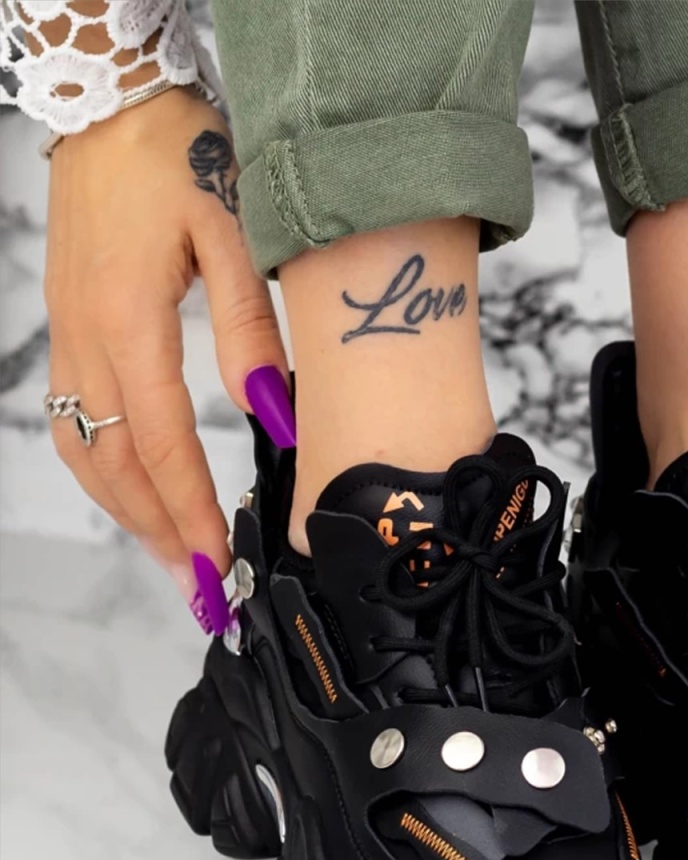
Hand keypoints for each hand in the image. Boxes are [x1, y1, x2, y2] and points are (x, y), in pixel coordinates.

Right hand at [45, 87, 285, 582]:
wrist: (113, 100)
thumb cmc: (183, 156)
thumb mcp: (235, 234)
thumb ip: (252, 331)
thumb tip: (274, 416)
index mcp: (130, 320)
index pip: (162, 444)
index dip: (192, 513)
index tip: (219, 564)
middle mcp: (88, 336)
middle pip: (115, 462)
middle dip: (160, 532)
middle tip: (200, 587)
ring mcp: (69, 330)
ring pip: (85, 445)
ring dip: (126, 510)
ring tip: (172, 555)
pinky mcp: (69, 322)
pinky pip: (74, 415)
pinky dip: (103, 467)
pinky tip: (133, 491)